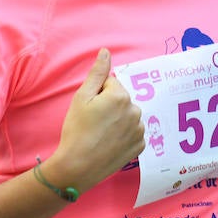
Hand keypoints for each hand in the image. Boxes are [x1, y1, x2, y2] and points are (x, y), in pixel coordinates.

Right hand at [50, 48, 145, 189]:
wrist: (78, 166)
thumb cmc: (76, 130)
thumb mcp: (82, 97)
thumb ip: (97, 73)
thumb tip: (106, 51)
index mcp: (121, 96)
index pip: (111, 84)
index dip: (97, 95)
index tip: (89, 110)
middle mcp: (135, 111)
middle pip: (121, 100)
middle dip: (110, 106)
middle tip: (94, 123)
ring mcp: (140, 130)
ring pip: (128, 116)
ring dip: (118, 121)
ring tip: (101, 134)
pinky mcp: (140, 146)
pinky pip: (133, 133)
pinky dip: (123, 136)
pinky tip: (109, 143)